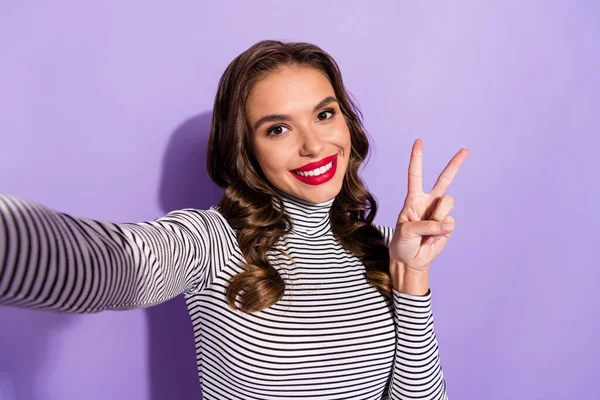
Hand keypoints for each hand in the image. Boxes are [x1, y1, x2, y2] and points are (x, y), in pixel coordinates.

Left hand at [389, 139, 468, 277]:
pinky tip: (432, 238)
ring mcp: (440, 213)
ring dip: (438, 217)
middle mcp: (428, 202)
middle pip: (444, 179)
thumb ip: (426, 225)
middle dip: (455, 164)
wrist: (409, 260)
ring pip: (447, 203)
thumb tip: (448, 224)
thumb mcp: (406, 232)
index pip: (415, 175)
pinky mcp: (448, 226)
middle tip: (465, 150)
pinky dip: (440, 232)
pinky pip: (449, 223)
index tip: (419, 141)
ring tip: (426, 231)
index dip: (417, 158)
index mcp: (413, 199)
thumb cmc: (402, 243)